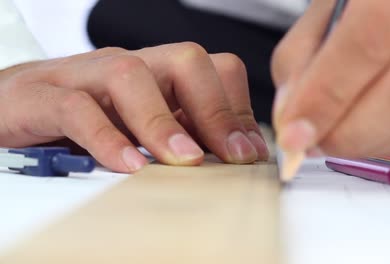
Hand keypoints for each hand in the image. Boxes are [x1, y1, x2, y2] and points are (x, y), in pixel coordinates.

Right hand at [0, 42, 268, 171]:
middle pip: (185, 61)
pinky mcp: (40, 95)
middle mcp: (127, 67)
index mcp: (155, 74)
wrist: (6, 107)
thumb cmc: (81, 121)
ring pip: (131, 76)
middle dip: (215, 110)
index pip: (214, 71)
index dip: (237, 110)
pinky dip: (106, 137)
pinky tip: (128, 166)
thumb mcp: (141, 129)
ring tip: (185, 162)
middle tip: (232, 156)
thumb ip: (180, 136)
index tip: (249, 154)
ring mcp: (84, 76)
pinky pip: (76, 108)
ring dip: (164, 123)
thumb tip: (229, 158)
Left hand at [271, 0, 389, 156]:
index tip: (293, 133)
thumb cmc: (364, 1)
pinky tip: (368, 134)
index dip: (328, 95)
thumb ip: (301, 57)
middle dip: (350, 132)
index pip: (371, 40)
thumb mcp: (325, 11)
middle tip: (311, 143)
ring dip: (371, 142)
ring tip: (334, 138)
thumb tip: (292, 118)